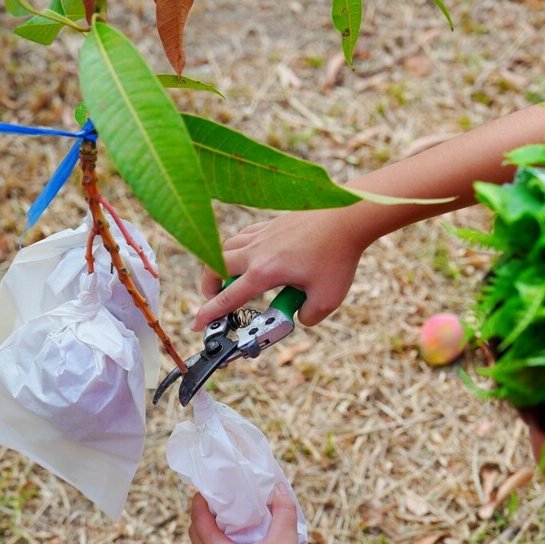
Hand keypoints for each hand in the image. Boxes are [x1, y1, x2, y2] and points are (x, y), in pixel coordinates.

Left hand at [188, 484, 329, 543]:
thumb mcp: (285, 541)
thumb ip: (283, 510)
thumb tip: (279, 488)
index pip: (197, 518)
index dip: (200, 498)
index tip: (210, 485)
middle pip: (195, 532)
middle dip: (204, 512)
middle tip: (221, 498)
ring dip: (212, 529)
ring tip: (233, 515)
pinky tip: (243, 539)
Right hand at [192, 208, 369, 330]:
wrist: (348, 217)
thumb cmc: (338, 256)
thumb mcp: (327, 299)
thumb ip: (308, 316)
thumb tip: (299, 317)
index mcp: (265, 271)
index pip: (228, 297)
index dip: (209, 314)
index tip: (196, 324)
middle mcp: (257, 250)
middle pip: (215, 265)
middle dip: (209, 286)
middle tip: (215, 299)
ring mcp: (263, 233)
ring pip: (227, 247)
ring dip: (222, 264)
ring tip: (232, 278)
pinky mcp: (272, 222)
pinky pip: (244, 235)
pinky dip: (240, 248)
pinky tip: (254, 256)